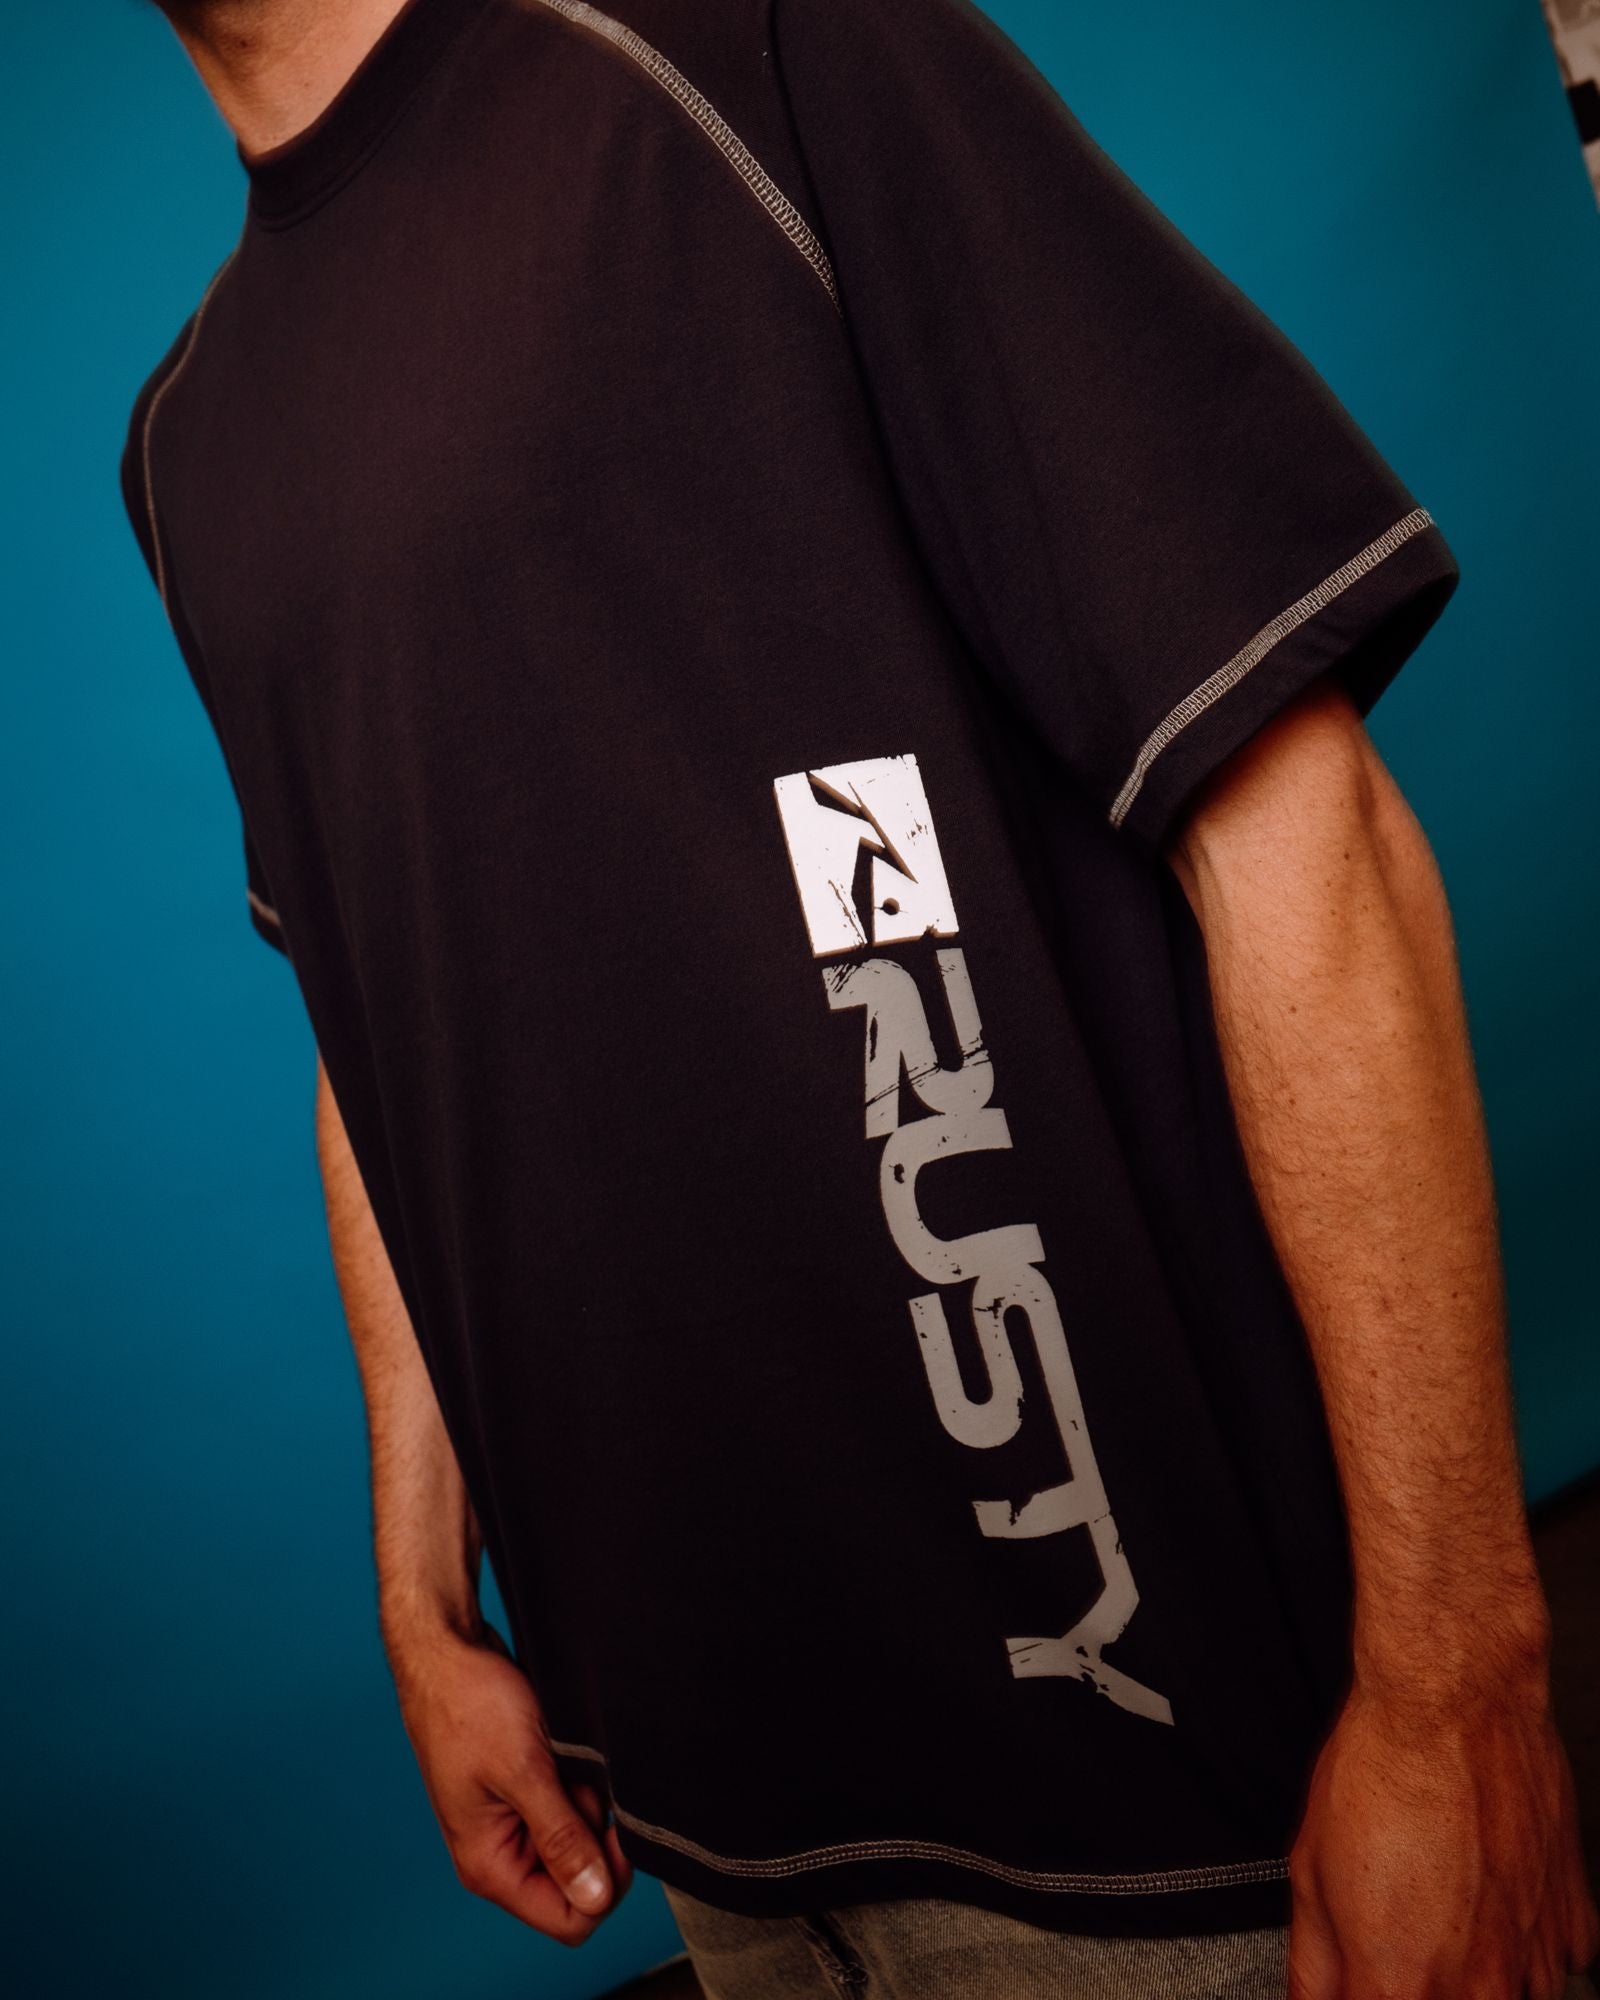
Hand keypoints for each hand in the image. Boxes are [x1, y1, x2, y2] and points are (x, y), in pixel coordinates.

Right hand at [388, 1620, 632, 1944]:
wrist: (449, 1650)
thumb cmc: (469, 1705)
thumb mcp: (524, 1771)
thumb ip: (561, 1838)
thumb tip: (596, 1898)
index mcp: (491, 1866)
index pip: (569, 1919)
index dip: (604, 1884)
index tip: (612, 1830)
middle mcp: (503, 1854)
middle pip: (580, 1881)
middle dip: (594, 1834)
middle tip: (579, 1781)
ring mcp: (515, 1822)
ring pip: (580, 1838)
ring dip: (588, 1800)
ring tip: (565, 1755)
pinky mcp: (528, 1792)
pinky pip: (571, 1805)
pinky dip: (580, 1780)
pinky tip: (566, 1748)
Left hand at [1287, 1676, 1598, 1997]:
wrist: (1454, 1705)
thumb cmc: (1383, 1774)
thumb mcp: (1310, 1875)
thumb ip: (1313, 1969)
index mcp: (1402, 1987)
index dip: (1363, 1997)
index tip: (1361, 1979)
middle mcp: (1478, 1989)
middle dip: (1418, 1985)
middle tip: (1399, 1935)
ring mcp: (1534, 1960)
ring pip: (1502, 1999)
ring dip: (1471, 1972)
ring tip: (1441, 1903)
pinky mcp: (1572, 1922)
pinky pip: (1547, 1962)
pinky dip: (1520, 1941)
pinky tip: (1486, 1894)